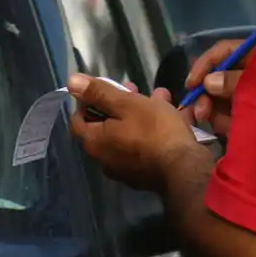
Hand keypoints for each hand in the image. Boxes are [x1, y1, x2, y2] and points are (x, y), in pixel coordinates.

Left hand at [68, 74, 203, 192]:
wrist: (184, 169)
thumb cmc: (154, 131)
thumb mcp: (127, 104)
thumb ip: (99, 93)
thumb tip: (70, 82)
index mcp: (94, 141)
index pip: (78, 118)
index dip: (88, 100)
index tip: (105, 88)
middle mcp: (104, 159)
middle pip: (104, 126)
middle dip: (119, 104)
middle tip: (135, 89)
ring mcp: (124, 169)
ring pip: (126, 135)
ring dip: (138, 114)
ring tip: (159, 98)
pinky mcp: (143, 174)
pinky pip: (140, 147)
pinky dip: (148, 132)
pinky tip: (169, 118)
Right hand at [182, 38, 247, 136]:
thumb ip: (236, 81)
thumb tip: (208, 82)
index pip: (223, 50)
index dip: (204, 65)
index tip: (191, 85)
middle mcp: (255, 72)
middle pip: (220, 77)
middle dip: (208, 96)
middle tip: (201, 114)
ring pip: (224, 100)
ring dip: (217, 113)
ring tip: (222, 127)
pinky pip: (233, 116)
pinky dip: (228, 123)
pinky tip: (229, 132)